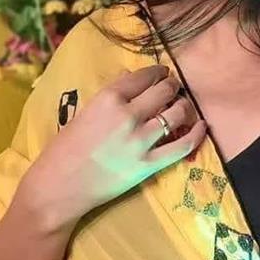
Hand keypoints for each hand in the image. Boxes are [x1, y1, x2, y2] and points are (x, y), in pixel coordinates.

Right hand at [20, 65, 206, 229]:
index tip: (163, 73)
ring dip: (184, 105)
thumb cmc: (65, 148)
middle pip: (165, 91)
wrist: (58, 188)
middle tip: (174, 88)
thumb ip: (112, 95)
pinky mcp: (149, 164)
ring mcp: (140, 141)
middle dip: (173, 86)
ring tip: (183, 105)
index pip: (144, 76)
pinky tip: (202, 125)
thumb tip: (133, 76)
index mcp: (108, 99)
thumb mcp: (85, 112)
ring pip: (178, 113)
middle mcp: (128, 116)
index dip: (158, 72)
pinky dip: (197, 133)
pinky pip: (183, 145)